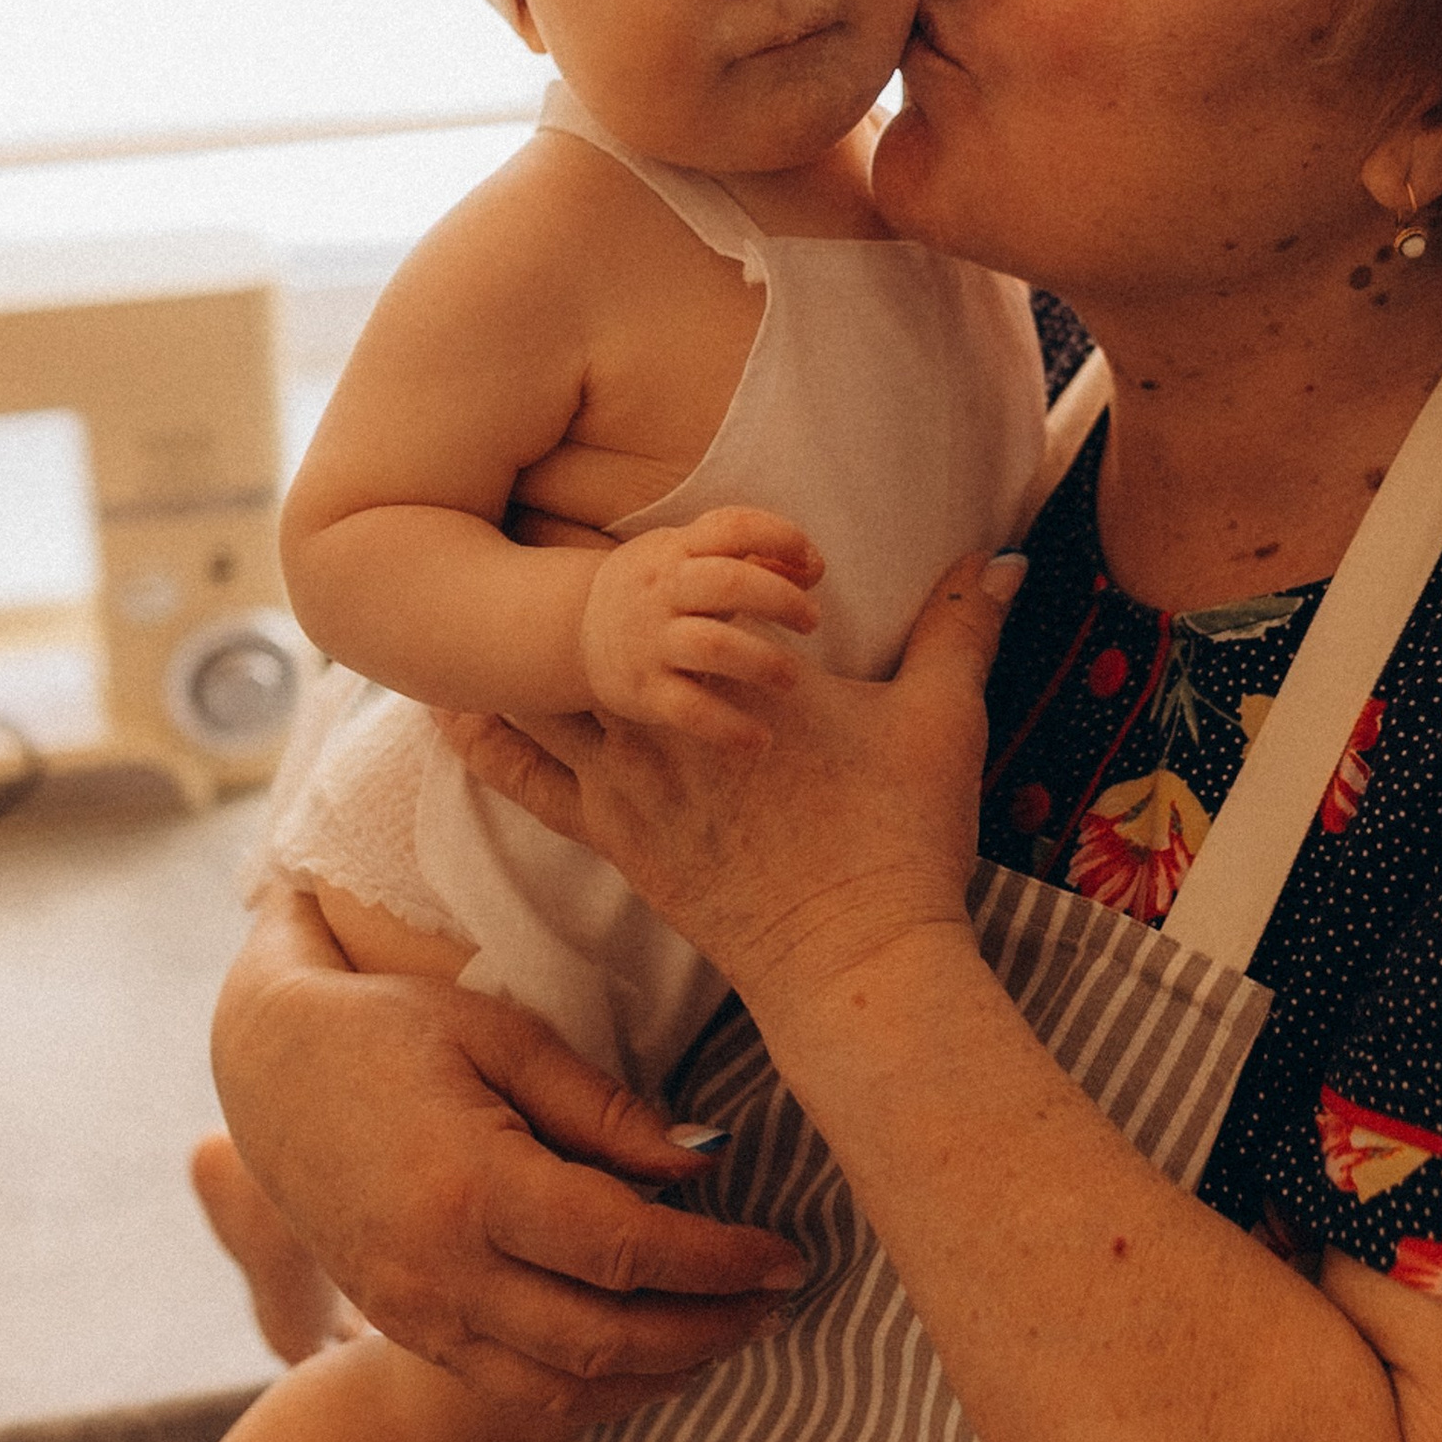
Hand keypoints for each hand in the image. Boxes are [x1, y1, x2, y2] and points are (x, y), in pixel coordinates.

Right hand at [211, 883, 805, 1420]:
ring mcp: (414, 1315)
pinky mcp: (404, 1332)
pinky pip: (516, 1390)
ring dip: (662, 1374)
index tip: (786, 1253)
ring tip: (732, 1332)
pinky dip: (597, 1387)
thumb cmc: (388, 1029)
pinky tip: (653, 1353)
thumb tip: (707, 1164)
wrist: (264, 1069)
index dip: (720, 1261)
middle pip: (605, 1339)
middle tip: (779, 1301)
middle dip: (710, 1329)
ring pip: (563, 1388)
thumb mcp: (499, 1036)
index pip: (626, 1249)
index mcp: (469, 1187)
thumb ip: (602, 1110)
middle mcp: (438, 1271)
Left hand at [435, 549, 1021, 1038]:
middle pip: (586, 618)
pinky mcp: (611, 836)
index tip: (594, 482)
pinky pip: (522, 779)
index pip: (676, 579)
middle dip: (557, 573)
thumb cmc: (900, 838)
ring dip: (511, 641)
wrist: (853, 959)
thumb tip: (998, 553)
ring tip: (468, 591)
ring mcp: (629, 777)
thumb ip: (958, 626)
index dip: (640, 536)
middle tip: (515, 519)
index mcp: (742, 669)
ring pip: (541, 687)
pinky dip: (481, 736)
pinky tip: (443, 706)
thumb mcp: (941, 718)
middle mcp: (668, 713)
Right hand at [576, 507, 824, 748]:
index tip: (813, 566)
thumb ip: (750, 558)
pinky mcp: (643, 691)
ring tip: (790, 678)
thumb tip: (814, 568)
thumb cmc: (660, 590)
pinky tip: (760, 740)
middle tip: (811, 621)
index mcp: (677, 549)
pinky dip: (729, 728)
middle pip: (728, 583)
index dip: (781, 538)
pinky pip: (690, 711)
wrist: (578, 630)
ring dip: (764, 662)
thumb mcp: (690, 558)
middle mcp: (661, 590)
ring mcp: (650, 641)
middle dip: (781, 600)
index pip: (732, 527)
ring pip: (712, 646)